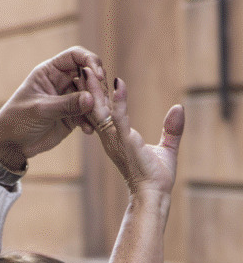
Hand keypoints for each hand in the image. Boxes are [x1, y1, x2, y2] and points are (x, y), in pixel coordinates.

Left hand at [0, 46, 103, 170]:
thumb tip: (91, 99)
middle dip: (97, 86)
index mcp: (50, 72)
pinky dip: (92, 120)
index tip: (97, 75)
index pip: (76, 56)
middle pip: (90, 75)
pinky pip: (90, 114)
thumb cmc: (16, 121)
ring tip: (96, 117)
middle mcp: (62, 82)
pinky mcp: (73, 116)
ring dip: (98, 104)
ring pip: (93, 95)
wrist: (10, 145)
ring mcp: (69, 99)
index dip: (90, 61)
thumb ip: (66, 104)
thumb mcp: (40, 110)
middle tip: (98, 101)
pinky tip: (87, 130)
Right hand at [81, 69, 183, 198]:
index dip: (99, 95)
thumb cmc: (156, 178)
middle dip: (90, 88)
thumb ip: (172, 129)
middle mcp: (110, 138)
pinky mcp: (124, 141)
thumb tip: (179, 108)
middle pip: (95, 108)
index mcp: (116, 138)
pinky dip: (118, 100)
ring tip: (90, 69)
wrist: (153, 194)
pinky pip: (118, 118)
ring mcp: (114, 139)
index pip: (104, 112)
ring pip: (100, 110)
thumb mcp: (166, 148)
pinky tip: (118, 84)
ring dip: (96, 89)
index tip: (95, 77)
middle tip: (84, 67)